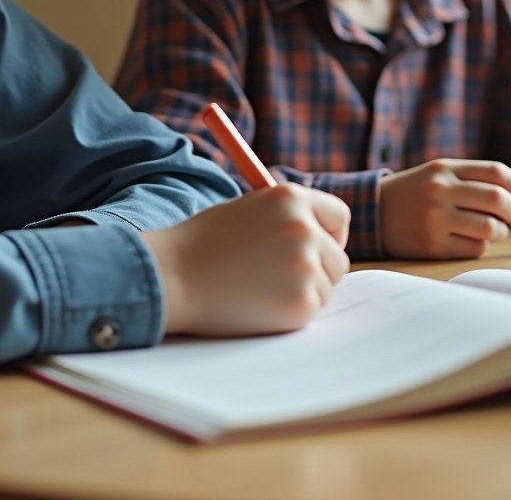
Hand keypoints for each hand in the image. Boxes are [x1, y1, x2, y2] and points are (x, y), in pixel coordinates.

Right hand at [142, 184, 348, 336]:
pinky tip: (257, 304)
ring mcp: (305, 265)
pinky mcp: (301, 302)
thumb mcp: (248, 211)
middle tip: (282, 279)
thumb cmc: (202, 246)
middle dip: (318, 271)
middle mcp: (304, 227)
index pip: (339, 216)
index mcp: (290, 197)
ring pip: (326, 287)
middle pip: (338, 258)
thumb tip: (320, 236)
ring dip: (302, 292)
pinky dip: (290, 313)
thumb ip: (286, 218)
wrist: (171, 278)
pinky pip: (312, 310)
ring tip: (259, 288)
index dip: (330, 236)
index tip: (316, 249)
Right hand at [380, 159, 510, 258]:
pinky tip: (464, 240)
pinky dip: (480, 246)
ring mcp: (435, 219)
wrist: (373, 212)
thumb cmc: (417, 193)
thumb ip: (478, 182)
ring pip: (490, 229)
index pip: (496, 173)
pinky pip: (475, 249)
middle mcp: (440, 191)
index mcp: (445, 168)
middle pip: (498, 200)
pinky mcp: (432, 245)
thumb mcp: (441, 175)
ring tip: (487, 229)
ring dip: (499, 232)